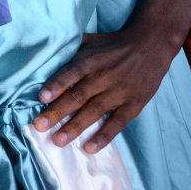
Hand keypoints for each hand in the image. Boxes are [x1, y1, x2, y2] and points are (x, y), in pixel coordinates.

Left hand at [32, 28, 179, 152]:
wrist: (151, 47)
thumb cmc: (112, 45)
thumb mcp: (89, 41)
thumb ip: (67, 48)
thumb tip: (39, 55)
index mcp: (91, 61)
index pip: (71, 72)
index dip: (57, 85)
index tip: (41, 97)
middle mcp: (104, 77)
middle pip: (78, 96)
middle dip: (57, 112)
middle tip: (39, 126)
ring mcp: (119, 92)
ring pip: (94, 111)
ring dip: (75, 127)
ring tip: (58, 140)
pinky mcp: (133, 105)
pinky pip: (117, 123)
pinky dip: (104, 136)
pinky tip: (89, 148)